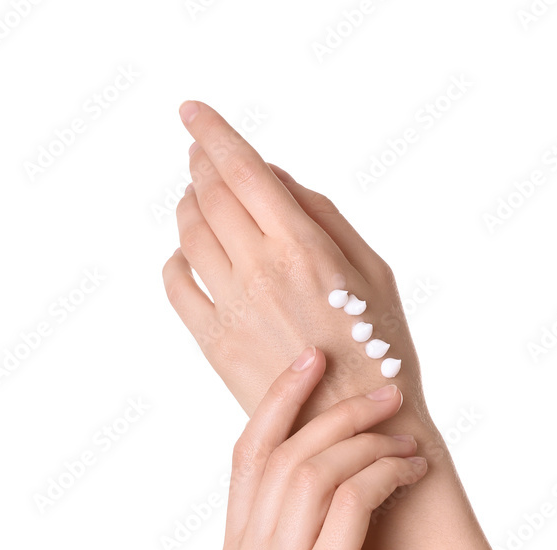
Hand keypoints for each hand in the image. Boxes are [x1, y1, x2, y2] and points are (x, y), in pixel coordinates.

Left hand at [162, 101, 437, 442]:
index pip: (242, 169)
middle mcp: (260, 271)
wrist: (361, 430)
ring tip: (196, 198)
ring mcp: (231, 309)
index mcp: (303, 246)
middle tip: (199, 153)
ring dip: (187, 206)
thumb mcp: (373, 271)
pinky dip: (176, 259)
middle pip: (209, 195)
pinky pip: (176, 286)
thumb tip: (277, 179)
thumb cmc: (380, 349)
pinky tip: (189, 255)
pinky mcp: (214, 345)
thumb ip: (324, 216)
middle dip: (200, 164)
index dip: (213, 132)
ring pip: (189, 235)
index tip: (192, 112)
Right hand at [218, 345, 444, 549]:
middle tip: (388, 396)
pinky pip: (352, 500)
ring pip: (316, 472)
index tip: (312, 359)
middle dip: (338, 412)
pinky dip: (387, 473)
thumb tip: (333, 438)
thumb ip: (306, 520)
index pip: (246, 458)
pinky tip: (414, 471)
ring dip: (370, 442)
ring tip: (411, 440)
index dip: (277, 401)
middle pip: (283, 457)